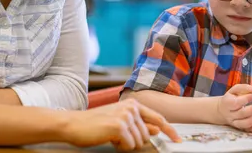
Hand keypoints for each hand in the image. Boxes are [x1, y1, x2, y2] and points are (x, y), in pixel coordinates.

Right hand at [60, 99, 180, 150]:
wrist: (73, 124)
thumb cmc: (95, 124)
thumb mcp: (120, 123)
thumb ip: (139, 125)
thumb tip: (157, 130)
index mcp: (133, 104)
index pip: (158, 118)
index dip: (170, 130)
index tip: (178, 139)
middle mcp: (132, 107)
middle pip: (147, 135)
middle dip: (134, 141)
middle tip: (117, 137)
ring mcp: (126, 116)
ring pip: (139, 142)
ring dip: (126, 144)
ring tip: (111, 136)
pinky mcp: (119, 126)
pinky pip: (130, 146)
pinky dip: (120, 147)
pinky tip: (109, 138)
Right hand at [216, 84, 251, 131]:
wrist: (222, 110)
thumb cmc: (231, 98)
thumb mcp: (234, 90)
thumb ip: (244, 88)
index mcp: (227, 103)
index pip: (236, 102)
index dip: (246, 99)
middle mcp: (230, 114)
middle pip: (241, 113)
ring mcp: (233, 122)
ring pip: (243, 123)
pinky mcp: (238, 128)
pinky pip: (245, 130)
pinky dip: (251, 129)